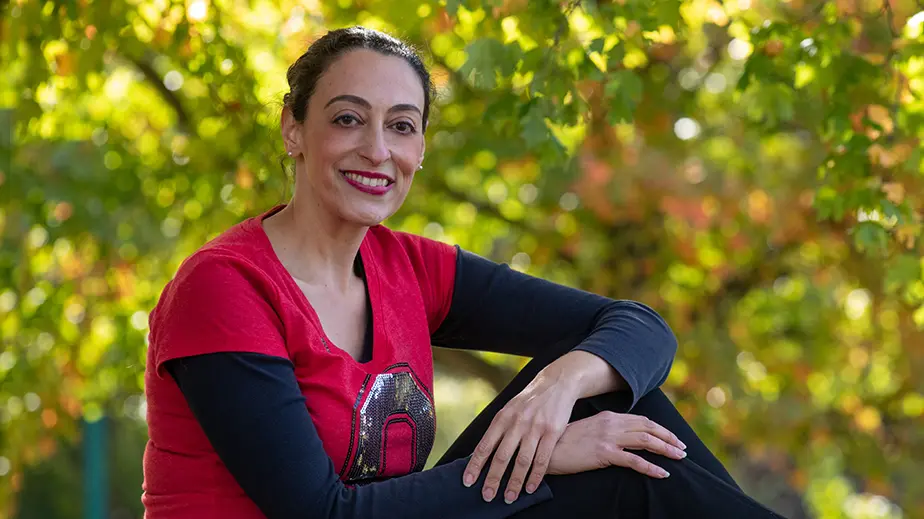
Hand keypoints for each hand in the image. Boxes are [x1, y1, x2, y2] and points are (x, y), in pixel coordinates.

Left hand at [462, 370, 576, 503]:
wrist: (556, 382)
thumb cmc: (529, 400)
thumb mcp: (509, 409)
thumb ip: (499, 428)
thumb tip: (483, 452)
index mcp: (502, 418)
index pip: (485, 445)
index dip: (475, 465)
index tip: (468, 481)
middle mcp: (516, 423)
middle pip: (501, 456)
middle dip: (493, 479)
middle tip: (487, 496)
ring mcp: (534, 427)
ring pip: (522, 461)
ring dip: (514, 482)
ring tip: (509, 497)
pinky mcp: (552, 431)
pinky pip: (542, 458)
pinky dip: (536, 476)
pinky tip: (530, 487)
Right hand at [548, 410, 686, 477]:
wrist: (545, 449)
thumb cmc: (564, 442)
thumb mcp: (587, 430)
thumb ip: (605, 430)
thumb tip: (621, 438)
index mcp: (608, 416)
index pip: (641, 420)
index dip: (660, 428)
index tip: (672, 437)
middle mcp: (611, 424)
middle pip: (648, 428)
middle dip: (668, 437)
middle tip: (683, 448)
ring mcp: (608, 438)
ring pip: (646, 441)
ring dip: (666, 449)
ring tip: (679, 458)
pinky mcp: (604, 453)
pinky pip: (634, 461)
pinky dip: (651, 467)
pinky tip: (662, 473)